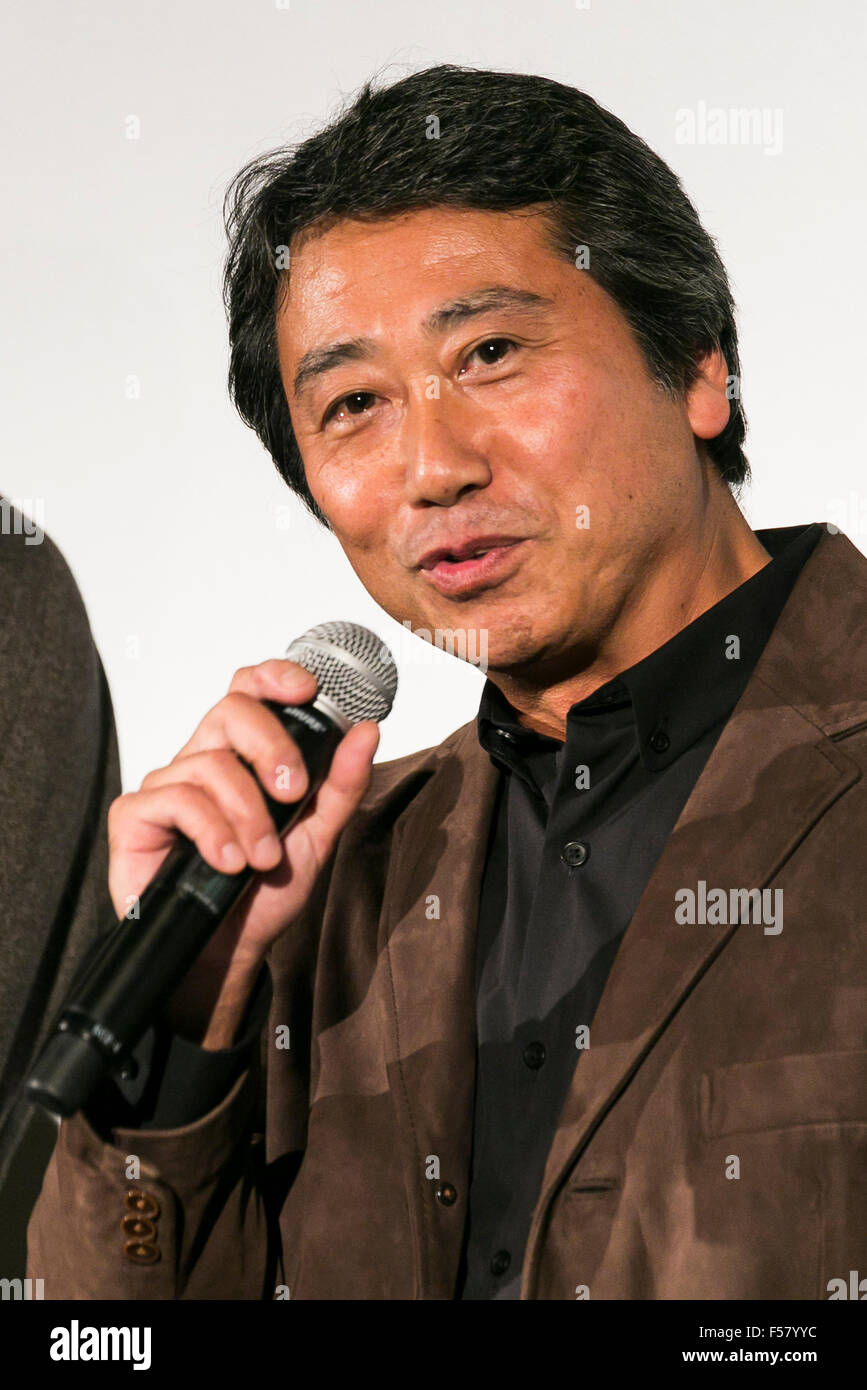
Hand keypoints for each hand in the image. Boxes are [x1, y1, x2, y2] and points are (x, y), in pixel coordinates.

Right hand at [106, 658, 379, 1043]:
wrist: (227, 953)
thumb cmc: (262, 894)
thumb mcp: (317, 838)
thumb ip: (341, 786)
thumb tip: (366, 731)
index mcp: (243, 755)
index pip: (250, 690)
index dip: (274, 677)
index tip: (307, 690)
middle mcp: (203, 760)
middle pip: (231, 709)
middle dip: (272, 746)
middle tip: (293, 794)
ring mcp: (167, 786)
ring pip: (210, 763)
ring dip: (248, 814)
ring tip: (261, 858)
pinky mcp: (135, 816)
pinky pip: (175, 800)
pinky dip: (211, 831)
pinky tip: (227, 862)